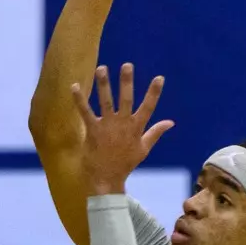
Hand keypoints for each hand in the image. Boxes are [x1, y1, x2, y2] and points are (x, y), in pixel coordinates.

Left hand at [71, 63, 173, 195]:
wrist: (106, 179)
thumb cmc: (125, 164)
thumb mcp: (144, 148)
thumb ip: (156, 132)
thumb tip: (171, 122)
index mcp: (136, 128)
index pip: (148, 107)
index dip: (154, 92)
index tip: (159, 78)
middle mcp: (123, 124)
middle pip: (126, 99)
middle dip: (126, 82)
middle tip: (127, 65)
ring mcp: (107, 127)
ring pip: (105, 101)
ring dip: (103, 85)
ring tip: (101, 68)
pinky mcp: (93, 131)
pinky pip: (85, 112)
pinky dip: (79, 99)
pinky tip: (74, 86)